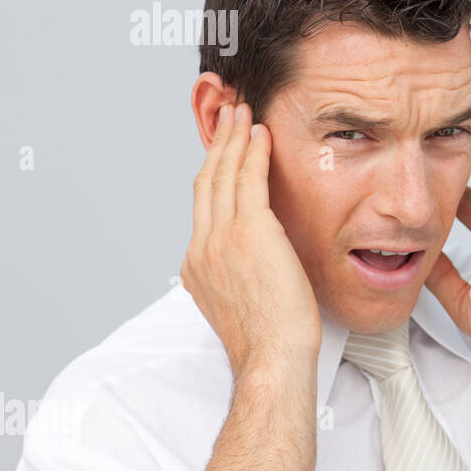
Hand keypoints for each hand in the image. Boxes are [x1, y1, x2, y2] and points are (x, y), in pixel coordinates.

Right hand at [181, 102, 321, 379]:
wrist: (272, 358)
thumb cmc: (271, 343)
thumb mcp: (244, 304)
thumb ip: (241, 278)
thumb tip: (256, 267)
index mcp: (197, 266)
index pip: (203, 208)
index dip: (212, 172)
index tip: (222, 151)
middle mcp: (202, 247)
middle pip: (206, 182)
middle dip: (218, 144)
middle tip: (229, 115)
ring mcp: (221, 238)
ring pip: (223, 174)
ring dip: (234, 138)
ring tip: (244, 113)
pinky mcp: (249, 232)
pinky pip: (249, 179)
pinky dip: (254, 152)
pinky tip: (262, 133)